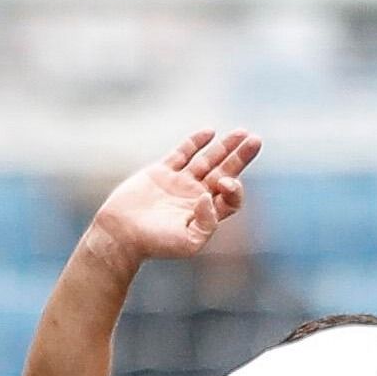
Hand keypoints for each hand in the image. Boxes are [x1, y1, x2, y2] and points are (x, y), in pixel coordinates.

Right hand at [88, 129, 260, 263]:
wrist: (121, 234)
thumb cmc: (155, 243)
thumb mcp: (189, 242)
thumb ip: (207, 223)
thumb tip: (210, 196)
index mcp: (207, 215)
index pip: (231, 198)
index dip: (235, 188)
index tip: (224, 184)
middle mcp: (196, 197)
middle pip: (225, 173)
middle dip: (240, 157)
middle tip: (255, 140)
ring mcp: (179, 183)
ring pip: (207, 160)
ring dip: (224, 146)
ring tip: (241, 132)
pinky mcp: (161, 172)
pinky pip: (182, 153)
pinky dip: (195, 142)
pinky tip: (209, 132)